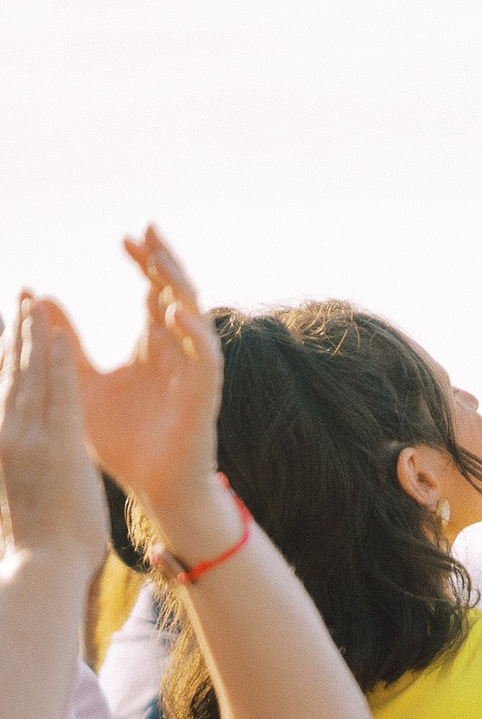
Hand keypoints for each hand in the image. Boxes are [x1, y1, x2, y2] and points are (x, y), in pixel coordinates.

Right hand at [0, 293, 110, 568]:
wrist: (45, 566)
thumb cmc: (42, 541)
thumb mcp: (26, 491)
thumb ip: (24, 463)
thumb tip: (24, 455)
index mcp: (4, 445)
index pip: (6, 391)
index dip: (9, 356)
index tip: (14, 328)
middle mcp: (8, 435)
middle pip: (12, 373)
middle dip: (17, 333)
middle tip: (23, 297)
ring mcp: (29, 440)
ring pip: (30, 376)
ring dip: (34, 336)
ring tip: (37, 301)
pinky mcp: (55, 448)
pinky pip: (57, 396)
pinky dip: (56, 364)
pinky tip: (60, 336)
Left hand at [66, 228, 230, 550]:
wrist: (150, 486)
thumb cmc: (121, 441)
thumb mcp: (79, 382)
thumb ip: (64, 342)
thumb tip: (38, 299)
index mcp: (152, 347)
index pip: (152, 293)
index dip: (143, 264)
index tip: (124, 238)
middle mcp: (178, 353)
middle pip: (178, 295)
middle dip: (165, 263)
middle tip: (148, 231)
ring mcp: (194, 372)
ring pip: (197, 318)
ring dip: (181, 288)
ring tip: (161, 260)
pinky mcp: (203, 396)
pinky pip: (207, 359)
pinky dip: (194, 334)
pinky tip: (172, 314)